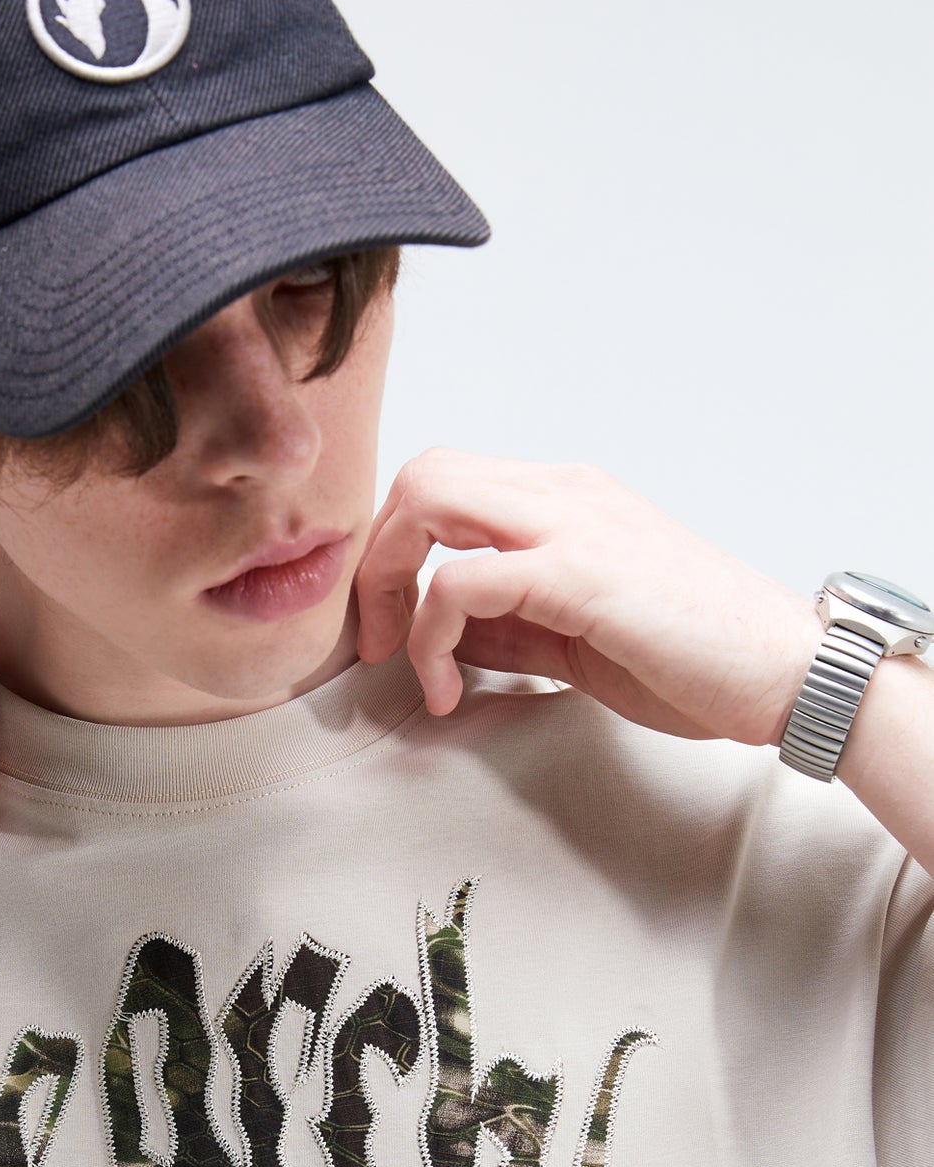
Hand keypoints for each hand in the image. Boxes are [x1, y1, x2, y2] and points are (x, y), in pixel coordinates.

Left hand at [354, 450, 821, 747]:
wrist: (787, 675)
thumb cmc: (697, 661)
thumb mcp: (576, 639)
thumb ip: (507, 627)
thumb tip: (441, 636)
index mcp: (568, 499)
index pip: (448, 486)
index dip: (399, 550)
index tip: (393, 628)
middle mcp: (565, 493)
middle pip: (424, 476)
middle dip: (378, 558)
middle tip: (379, 639)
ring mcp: (571, 523)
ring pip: (428, 499)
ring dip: (390, 585)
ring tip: (405, 663)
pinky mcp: (577, 571)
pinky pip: (460, 581)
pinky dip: (431, 638)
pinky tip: (448, 690)